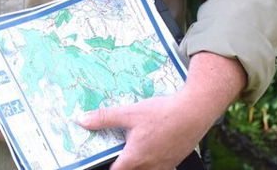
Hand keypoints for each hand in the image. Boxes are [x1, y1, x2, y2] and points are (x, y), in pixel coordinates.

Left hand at [76, 95, 204, 169]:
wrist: (194, 112)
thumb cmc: (161, 114)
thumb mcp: (128, 113)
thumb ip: (104, 118)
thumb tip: (82, 120)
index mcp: (135, 158)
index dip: (106, 167)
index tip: (99, 161)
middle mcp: (150, 166)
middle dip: (122, 166)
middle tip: (116, 156)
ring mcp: (165, 165)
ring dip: (137, 165)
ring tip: (132, 153)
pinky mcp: (175, 160)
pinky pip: (160, 168)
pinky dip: (152, 163)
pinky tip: (150, 149)